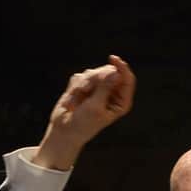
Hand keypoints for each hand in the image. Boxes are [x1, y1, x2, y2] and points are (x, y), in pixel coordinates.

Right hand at [32, 54, 135, 170]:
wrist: (64, 131)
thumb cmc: (83, 124)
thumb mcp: (95, 107)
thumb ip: (105, 88)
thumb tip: (115, 72)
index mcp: (120, 101)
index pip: (126, 79)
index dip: (121, 67)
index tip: (112, 59)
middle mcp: (111, 93)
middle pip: (108, 72)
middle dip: (94, 79)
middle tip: (84, 89)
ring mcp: (97, 88)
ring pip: (92, 73)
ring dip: (82, 86)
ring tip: (76, 102)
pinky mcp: (84, 86)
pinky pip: (80, 77)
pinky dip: (74, 88)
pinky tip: (72, 101)